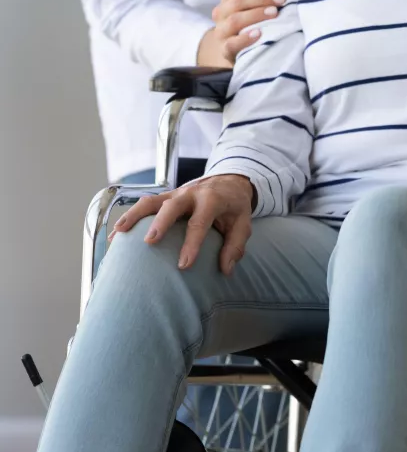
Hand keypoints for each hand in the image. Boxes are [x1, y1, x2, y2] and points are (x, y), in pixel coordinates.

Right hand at [109, 174, 255, 275]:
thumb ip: (235, 246)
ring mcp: (175, 193)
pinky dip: (130, 217)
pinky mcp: (166, 196)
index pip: (200, 222)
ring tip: (119, 234)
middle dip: (160, 223)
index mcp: (212, 200)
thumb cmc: (234, 206)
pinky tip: (117, 233)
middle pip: (172, 205)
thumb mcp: (244, 224)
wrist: (229, 181)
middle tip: (149, 242)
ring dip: (134, 216)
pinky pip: (145, 205)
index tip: (184, 265)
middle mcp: (191, 194)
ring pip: (151, 201)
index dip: (192, 243)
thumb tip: (226, 270)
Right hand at [197, 0, 285, 67]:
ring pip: (235, 20)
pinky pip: (232, 44)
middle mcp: (221, 14)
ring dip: (256, 14)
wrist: (234, 51)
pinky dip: (245, 38)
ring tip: (274, 13)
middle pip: (237, 1)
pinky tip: (259, 33)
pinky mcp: (226, 50)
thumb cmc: (245, 21)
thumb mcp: (246, 2)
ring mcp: (221, 32)